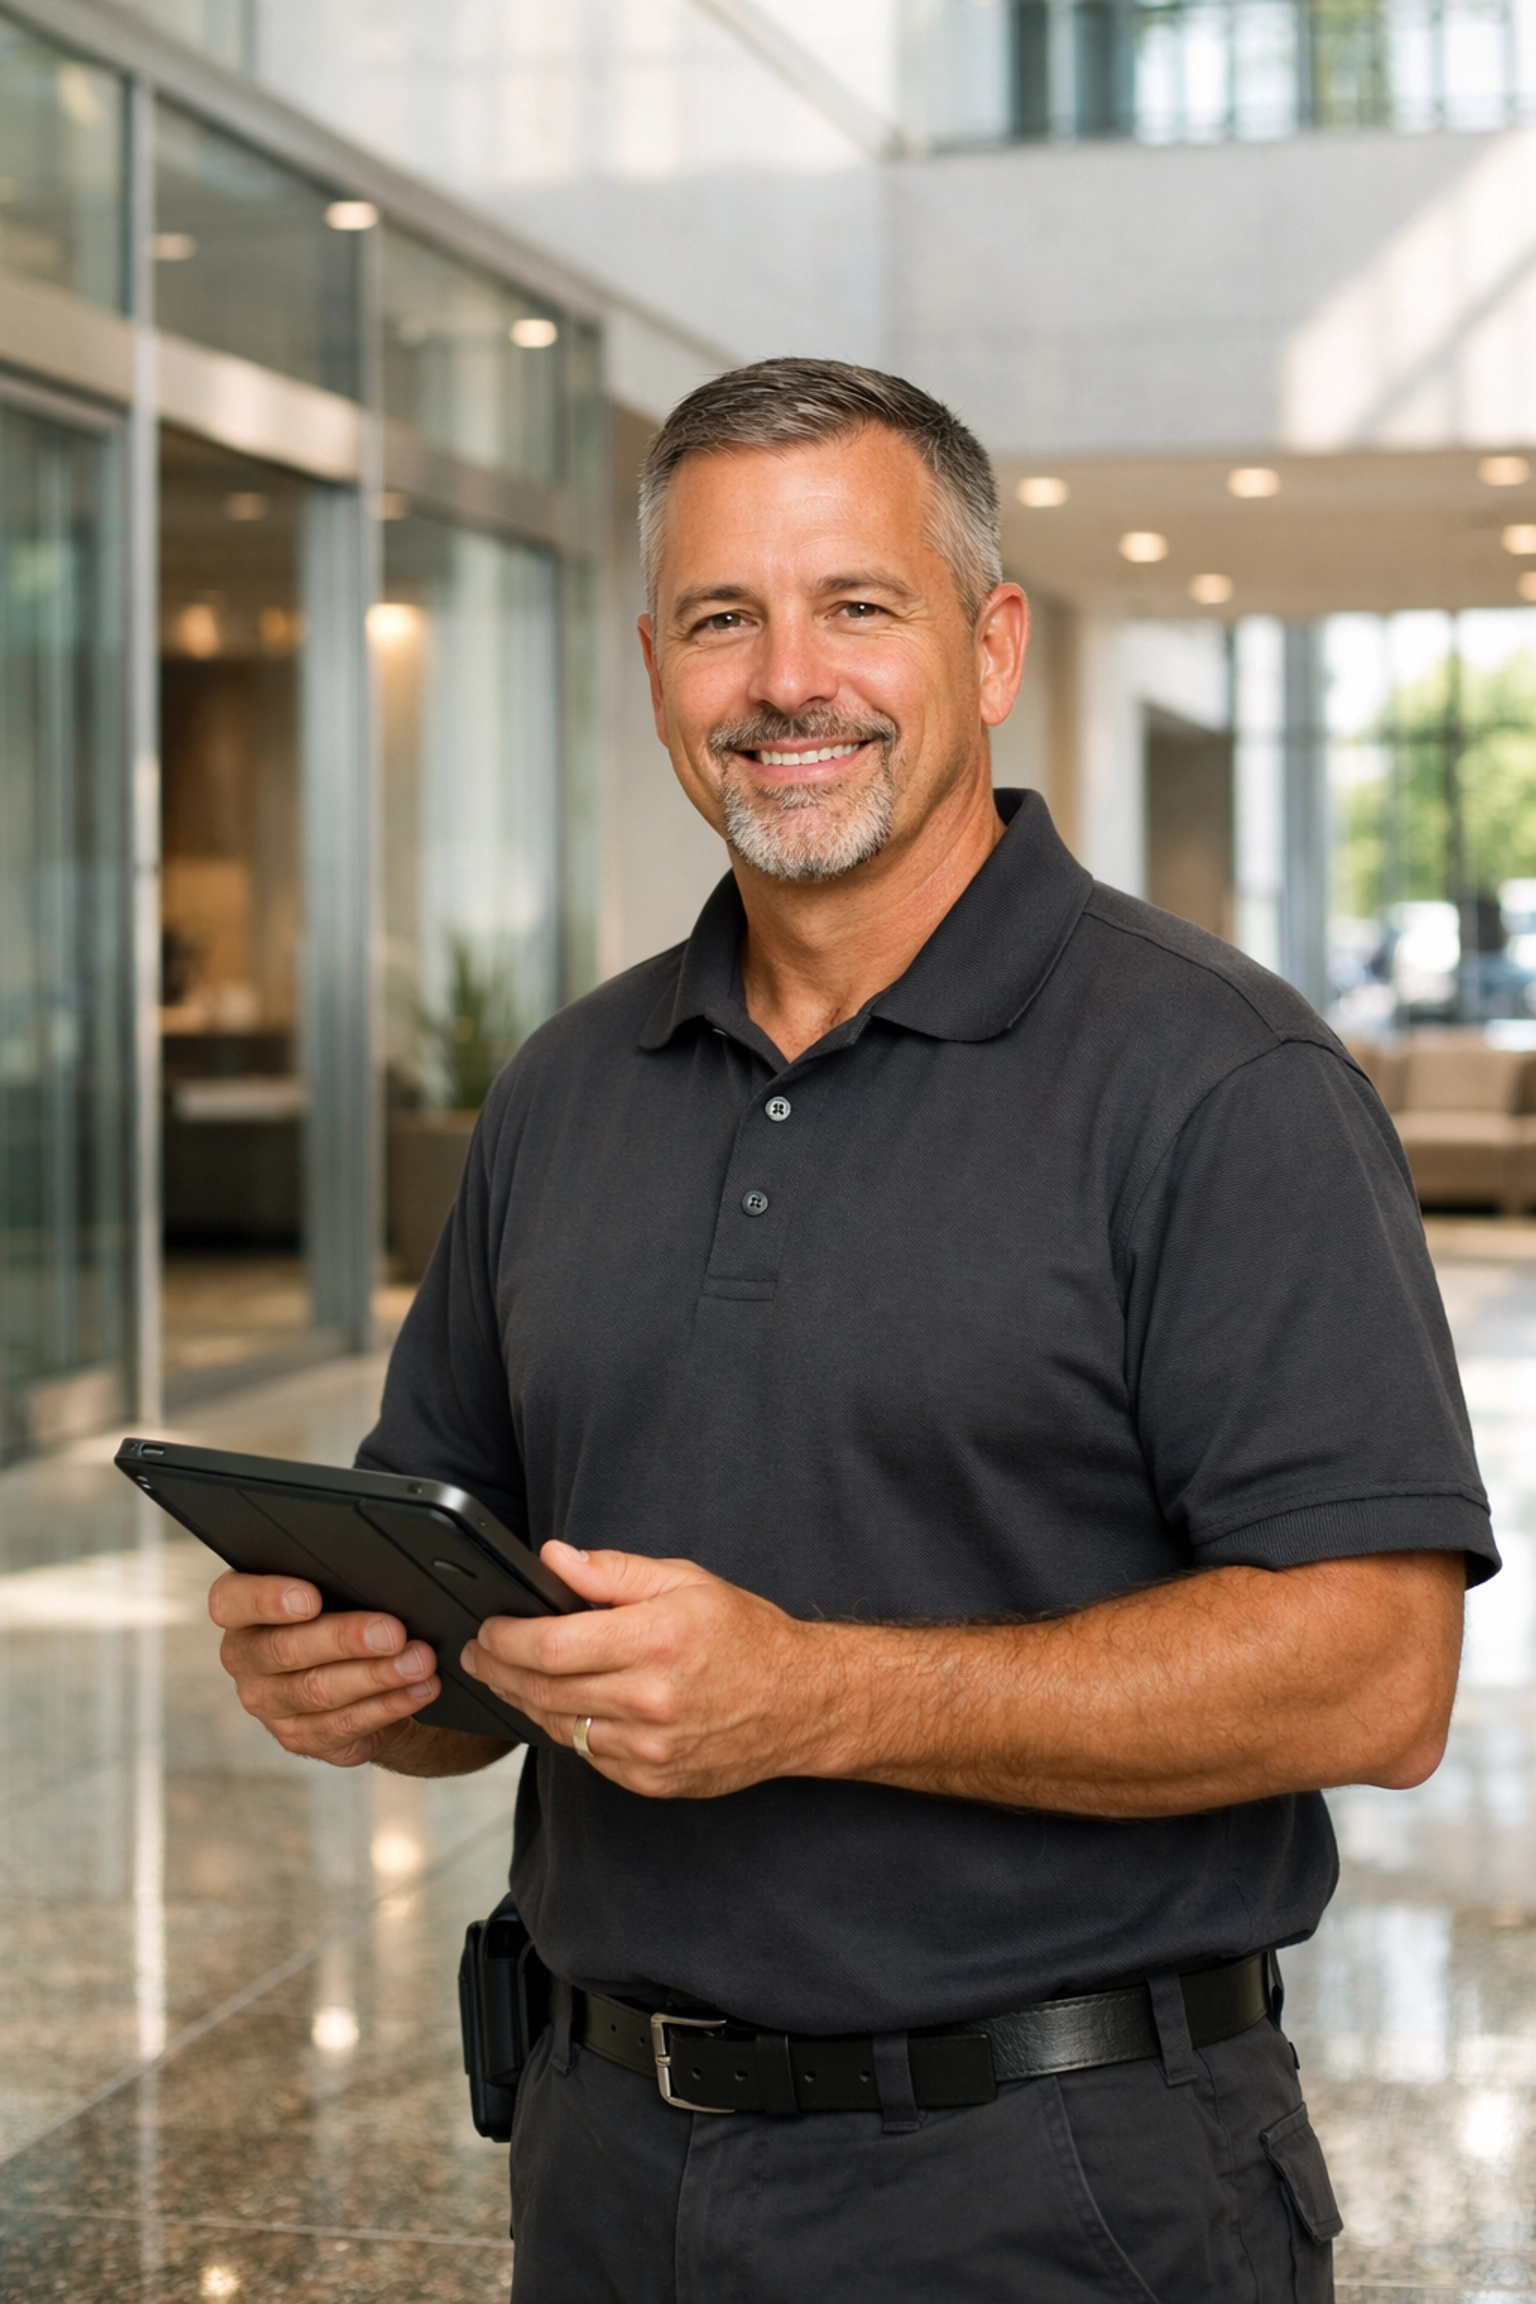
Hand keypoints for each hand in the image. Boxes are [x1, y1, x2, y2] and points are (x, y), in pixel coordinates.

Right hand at [208, 1571, 441, 1768]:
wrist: (352, 1670)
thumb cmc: (339, 1610)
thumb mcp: (332, 1587)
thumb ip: (337, 1577)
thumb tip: (383, 1575)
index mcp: (241, 1610)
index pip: (232, 1601)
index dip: (267, 1599)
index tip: (311, 1598)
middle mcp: (246, 1657)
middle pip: (284, 1649)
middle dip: (344, 1639)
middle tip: (392, 1632)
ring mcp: (269, 1703)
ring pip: (318, 1691)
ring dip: (376, 1676)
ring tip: (418, 1661)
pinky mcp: (300, 1736)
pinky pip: (344, 1724)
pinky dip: (388, 1705)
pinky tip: (417, 1689)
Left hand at [461, 1546, 845, 1798]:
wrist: (799, 1702)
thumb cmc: (744, 1636)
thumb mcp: (683, 1582)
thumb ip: (612, 1571)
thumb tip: (553, 1558)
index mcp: (656, 1640)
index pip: (551, 1646)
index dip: (505, 1638)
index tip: (487, 1628)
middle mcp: (651, 1700)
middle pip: (544, 1690)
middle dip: (499, 1669)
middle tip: (479, 1654)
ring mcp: (651, 1747)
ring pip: (560, 1727)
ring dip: (525, 1701)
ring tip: (509, 1677)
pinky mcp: (653, 1779)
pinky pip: (589, 1756)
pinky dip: (569, 1729)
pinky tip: (561, 1706)